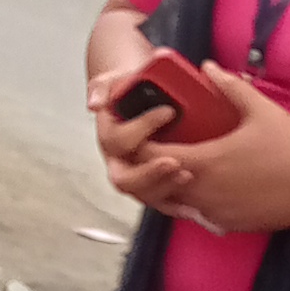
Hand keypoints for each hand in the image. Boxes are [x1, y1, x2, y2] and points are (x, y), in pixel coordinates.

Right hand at [83, 68, 203, 215]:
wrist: (136, 95)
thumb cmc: (127, 88)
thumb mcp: (111, 81)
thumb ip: (101, 89)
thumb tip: (94, 104)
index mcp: (108, 136)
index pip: (117, 140)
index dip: (142, 128)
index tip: (168, 111)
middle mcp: (118, 161)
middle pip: (124, 179)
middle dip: (149, 174)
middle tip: (173, 163)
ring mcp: (135, 175)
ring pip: (143, 194)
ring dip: (165, 188)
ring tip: (187, 176)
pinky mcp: (153, 184)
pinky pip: (161, 202)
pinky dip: (177, 206)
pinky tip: (195, 208)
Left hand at [152, 64, 289, 236]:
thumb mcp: (260, 109)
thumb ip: (229, 86)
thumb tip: (207, 66)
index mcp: (204, 161)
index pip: (151, 156)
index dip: (141, 144)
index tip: (145, 133)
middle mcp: (201, 192)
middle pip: (156, 184)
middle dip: (151, 167)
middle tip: (158, 149)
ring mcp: (213, 212)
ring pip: (175, 202)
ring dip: (171, 186)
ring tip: (179, 166)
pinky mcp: (227, 224)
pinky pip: (197, 215)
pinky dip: (194, 202)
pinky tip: (205, 186)